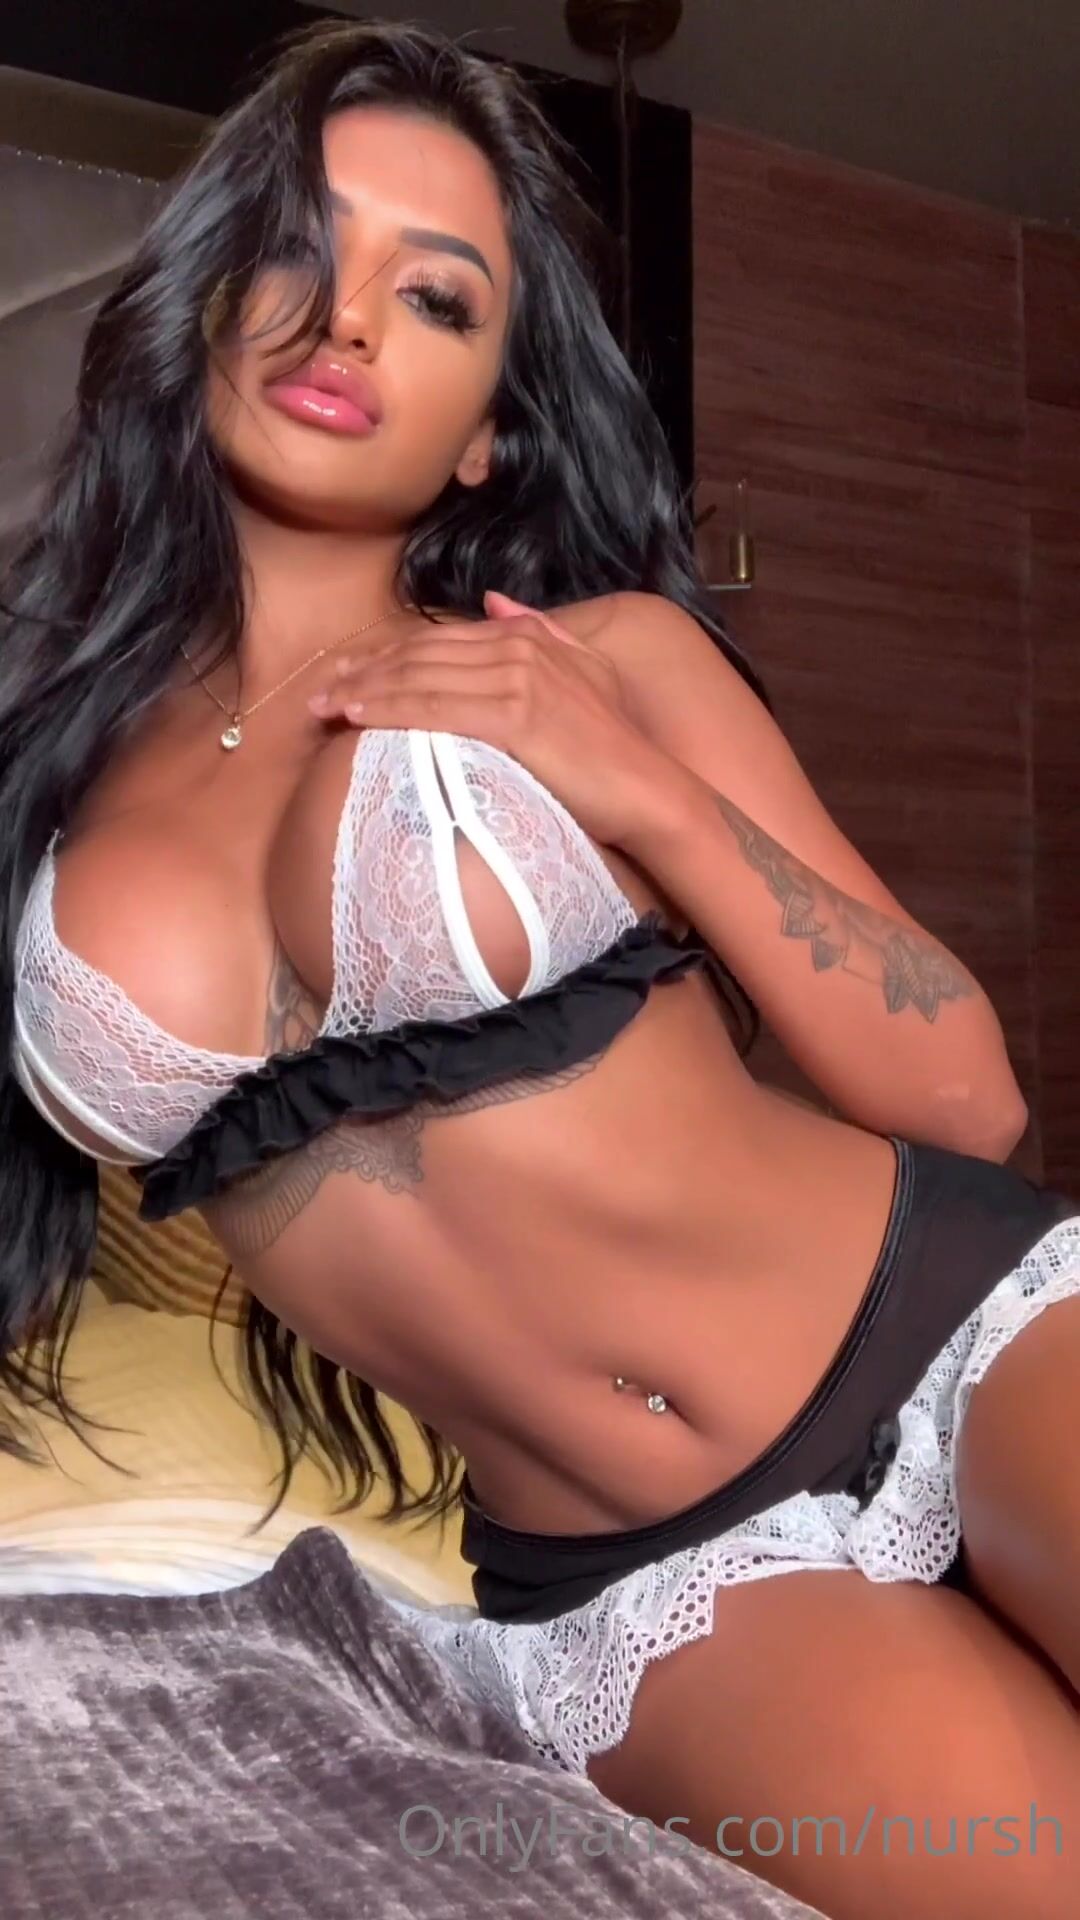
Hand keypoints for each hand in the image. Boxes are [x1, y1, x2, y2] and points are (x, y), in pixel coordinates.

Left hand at [308, 590, 680, 848]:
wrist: (648, 788)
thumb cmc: (616, 746)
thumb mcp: (587, 671)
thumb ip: (542, 631)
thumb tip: (496, 601)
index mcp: (528, 637)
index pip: (440, 641)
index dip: (389, 655)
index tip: (349, 673)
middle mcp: (517, 648)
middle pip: (420, 655)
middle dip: (364, 671)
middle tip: (319, 691)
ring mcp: (515, 680)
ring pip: (419, 679)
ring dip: (364, 691)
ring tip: (323, 709)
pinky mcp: (513, 716)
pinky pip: (433, 709)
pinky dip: (388, 709)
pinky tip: (354, 717)